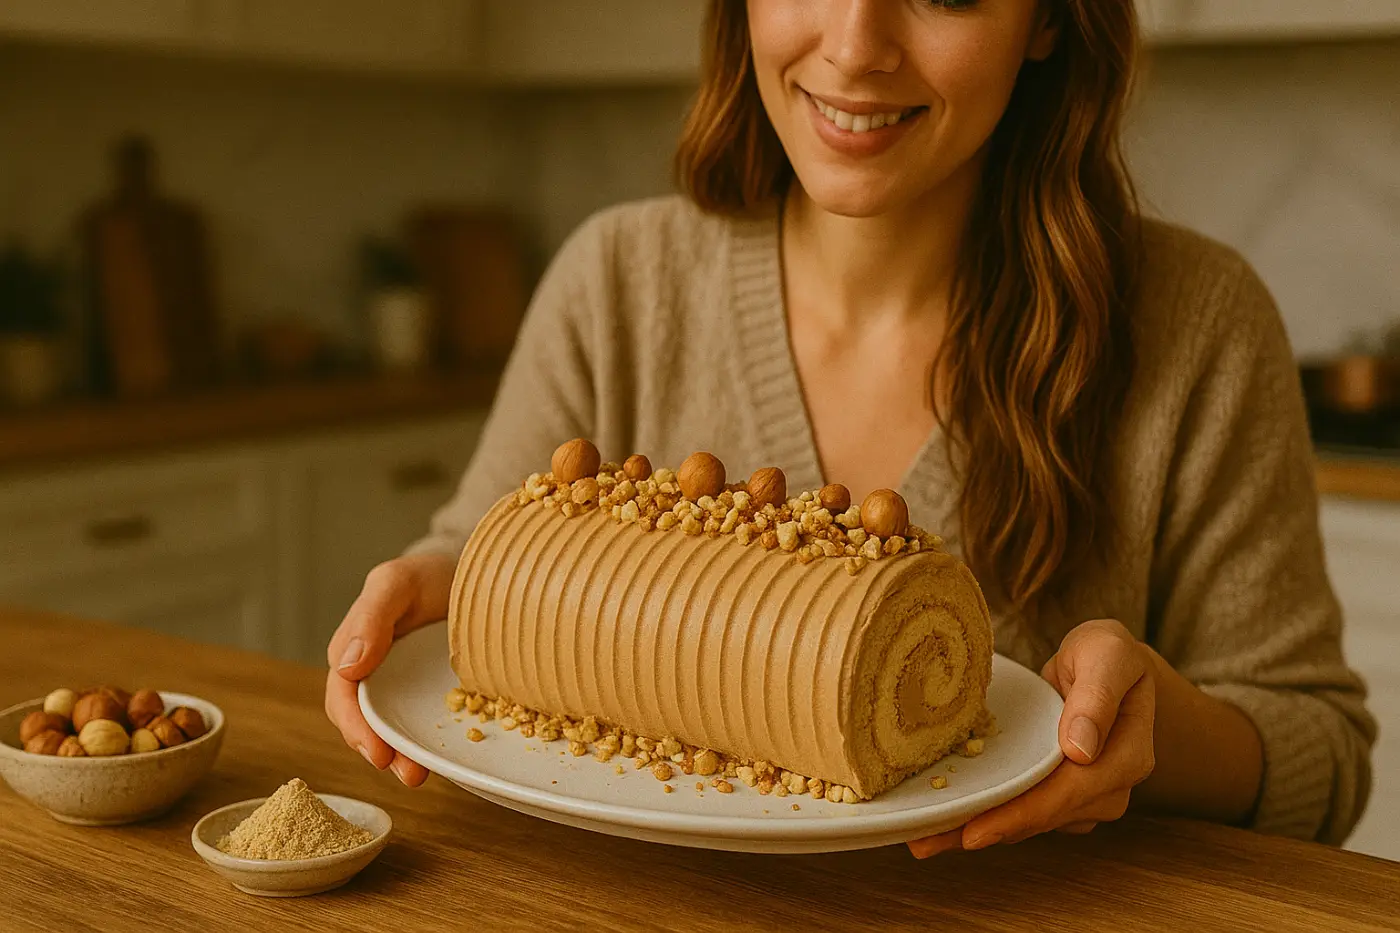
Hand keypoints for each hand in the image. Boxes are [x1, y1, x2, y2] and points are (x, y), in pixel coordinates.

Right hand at [325, 552, 457, 786]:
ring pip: (389, 728)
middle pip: (362, 722)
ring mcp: (400, 686)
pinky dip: (426, 742)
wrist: (465, 570)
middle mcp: (372, 673)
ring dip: (400, 756)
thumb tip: (346, 666)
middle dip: (377, 751)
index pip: (343, 697)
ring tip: (420, 776)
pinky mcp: (427, 692)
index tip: (378, 752)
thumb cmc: (424, 573)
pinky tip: (444, 757)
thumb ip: (371, 618)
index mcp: (353, 649)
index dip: (356, 728)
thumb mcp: (396, 583)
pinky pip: (420, 721)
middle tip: (405, 772)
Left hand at [908, 619, 1156, 857]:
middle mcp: (1110, 788)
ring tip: (925, 839)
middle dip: (986, 829)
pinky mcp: (1063, 796)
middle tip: (927, 842)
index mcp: (1127, 757)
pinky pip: (1024, 810)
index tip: (975, 830)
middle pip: (1043, 817)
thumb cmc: (1106, 654)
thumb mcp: (1106, 654)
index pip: (1069, 793)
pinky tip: (948, 822)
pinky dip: (988, 815)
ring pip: (1030, 821)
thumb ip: (1095, 695)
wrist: (1109, 664)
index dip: (1021, 814)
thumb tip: (1080, 751)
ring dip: (978, 829)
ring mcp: (1088, 797)